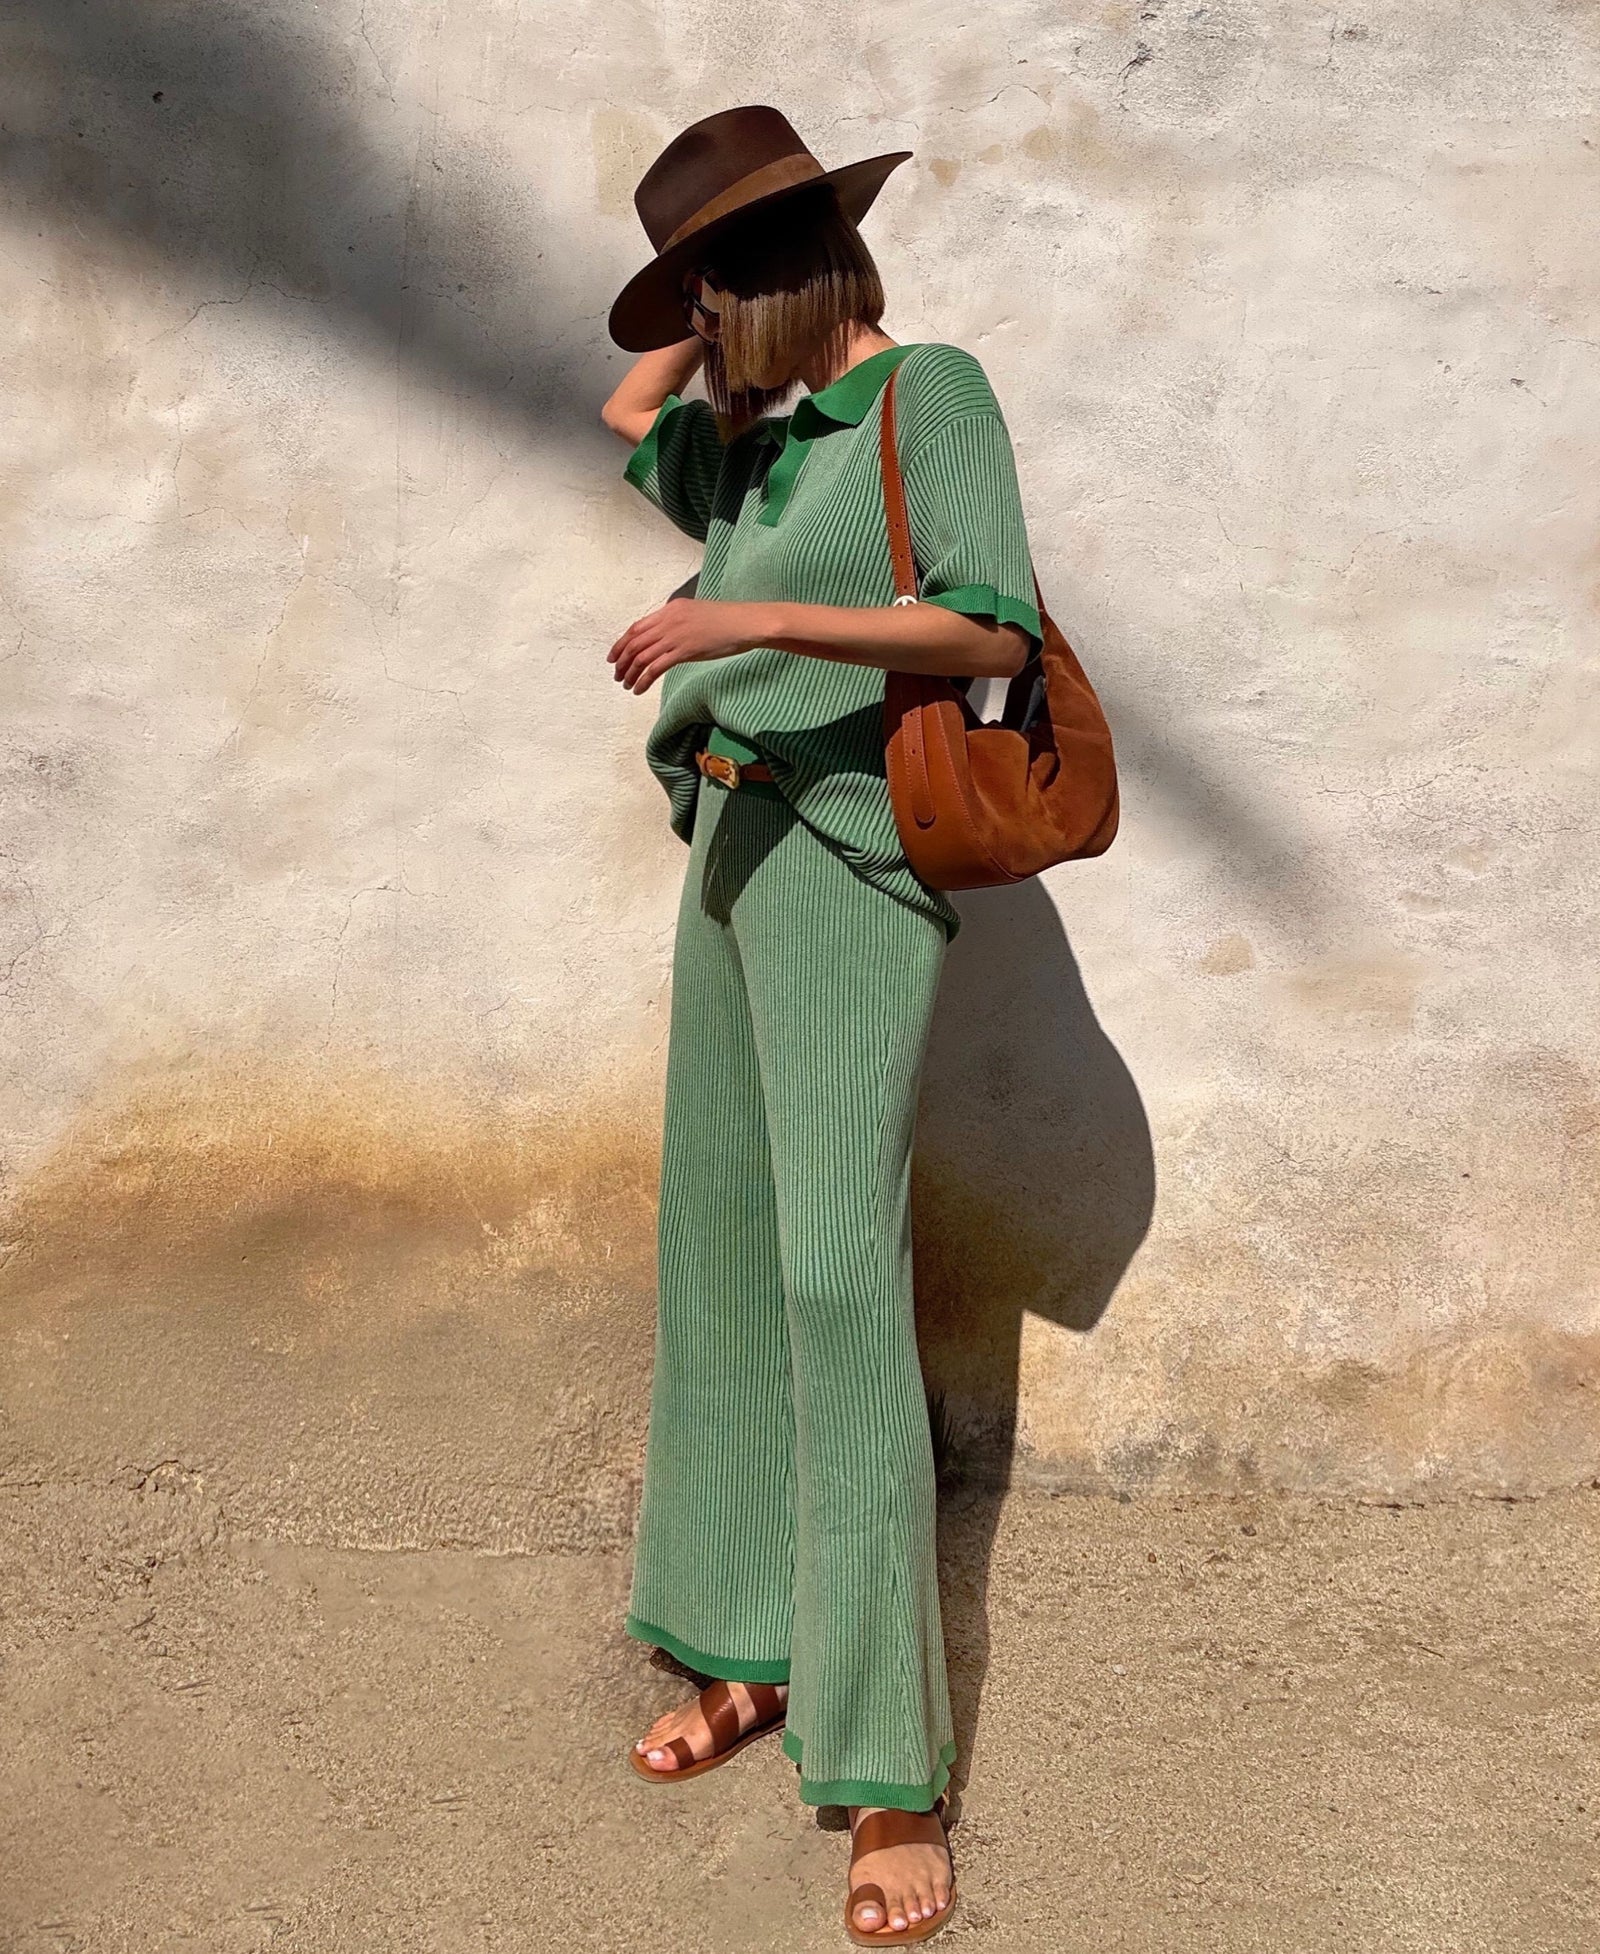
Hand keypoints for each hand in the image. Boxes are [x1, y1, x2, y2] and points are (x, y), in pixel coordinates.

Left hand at [607, 598, 764, 694]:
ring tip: (626, 684)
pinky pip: (655, 668)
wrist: (746, 623)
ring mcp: (675, 635)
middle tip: (617, 674)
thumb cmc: (728, 621)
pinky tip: (639, 689)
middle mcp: (668, 620)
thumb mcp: (697, 614)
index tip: (614, 656)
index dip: (621, 643)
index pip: (637, 627)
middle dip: (621, 660)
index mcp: (671, 609)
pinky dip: (643, 680)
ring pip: (641, 656)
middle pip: (634, 642)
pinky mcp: (684, 650)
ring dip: (630, 673)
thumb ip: (679, 622)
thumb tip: (667, 636)